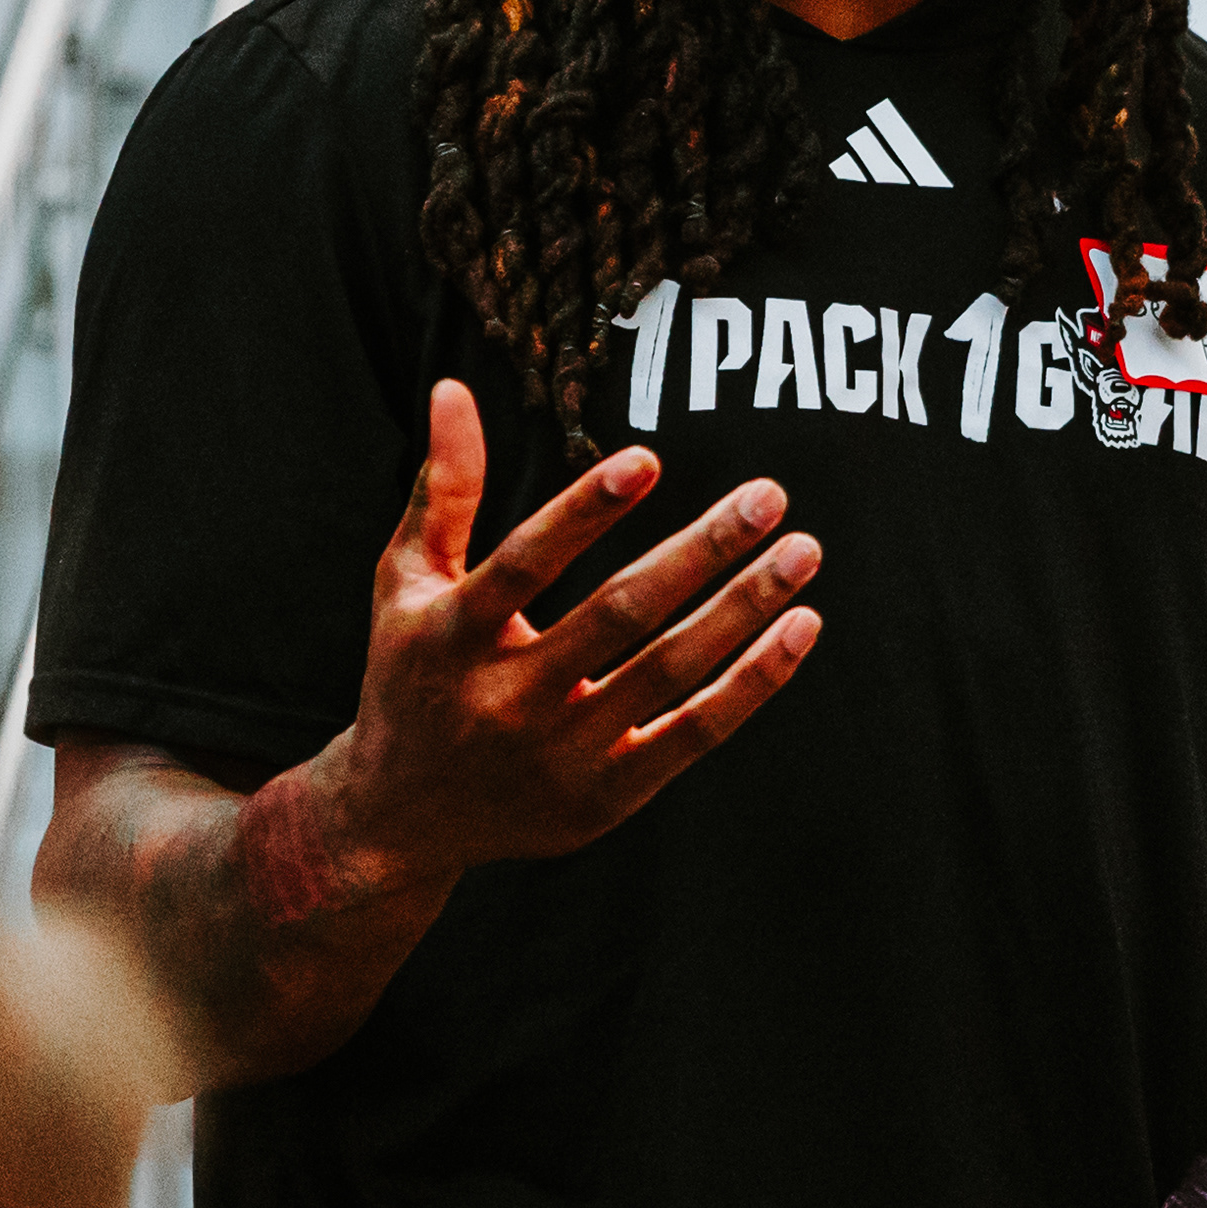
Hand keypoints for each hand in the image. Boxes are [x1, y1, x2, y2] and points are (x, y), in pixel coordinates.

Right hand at [324, 379, 820, 881]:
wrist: (402, 820)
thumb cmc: (412, 674)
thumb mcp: (406, 583)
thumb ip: (441, 490)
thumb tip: (454, 387)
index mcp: (452, 636)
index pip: (525, 565)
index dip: (584, 512)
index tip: (649, 458)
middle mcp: (507, 699)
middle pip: (619, 616)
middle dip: (701, 551)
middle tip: (769, 494)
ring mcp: (561, 754)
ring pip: (669, 671)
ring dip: (745, 608)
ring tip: (803, 550)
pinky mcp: (606, 796)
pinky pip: (694, 732)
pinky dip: (753, 682)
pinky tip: (799, 627)